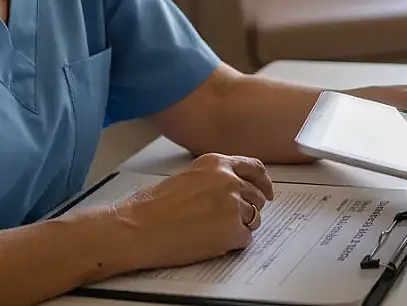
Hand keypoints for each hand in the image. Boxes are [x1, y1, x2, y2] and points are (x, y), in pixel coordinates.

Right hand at [115, 153, 273, 269]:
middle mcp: (229, 180)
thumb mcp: (188, 176)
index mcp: (217, 163)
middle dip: (250, 208)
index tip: (267, 191)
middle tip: (236, 218)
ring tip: (214, 231)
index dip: (263, 182)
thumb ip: (215, 178)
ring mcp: (233, 204)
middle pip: (257, 195)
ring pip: (254, 217)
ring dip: (240, 226)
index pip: (254, 168)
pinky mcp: (232, 229)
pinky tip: (213, 241)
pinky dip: (233, 242)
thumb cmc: (153, 206)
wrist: (139, 228)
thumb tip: (234, 188)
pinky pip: (245, 238)